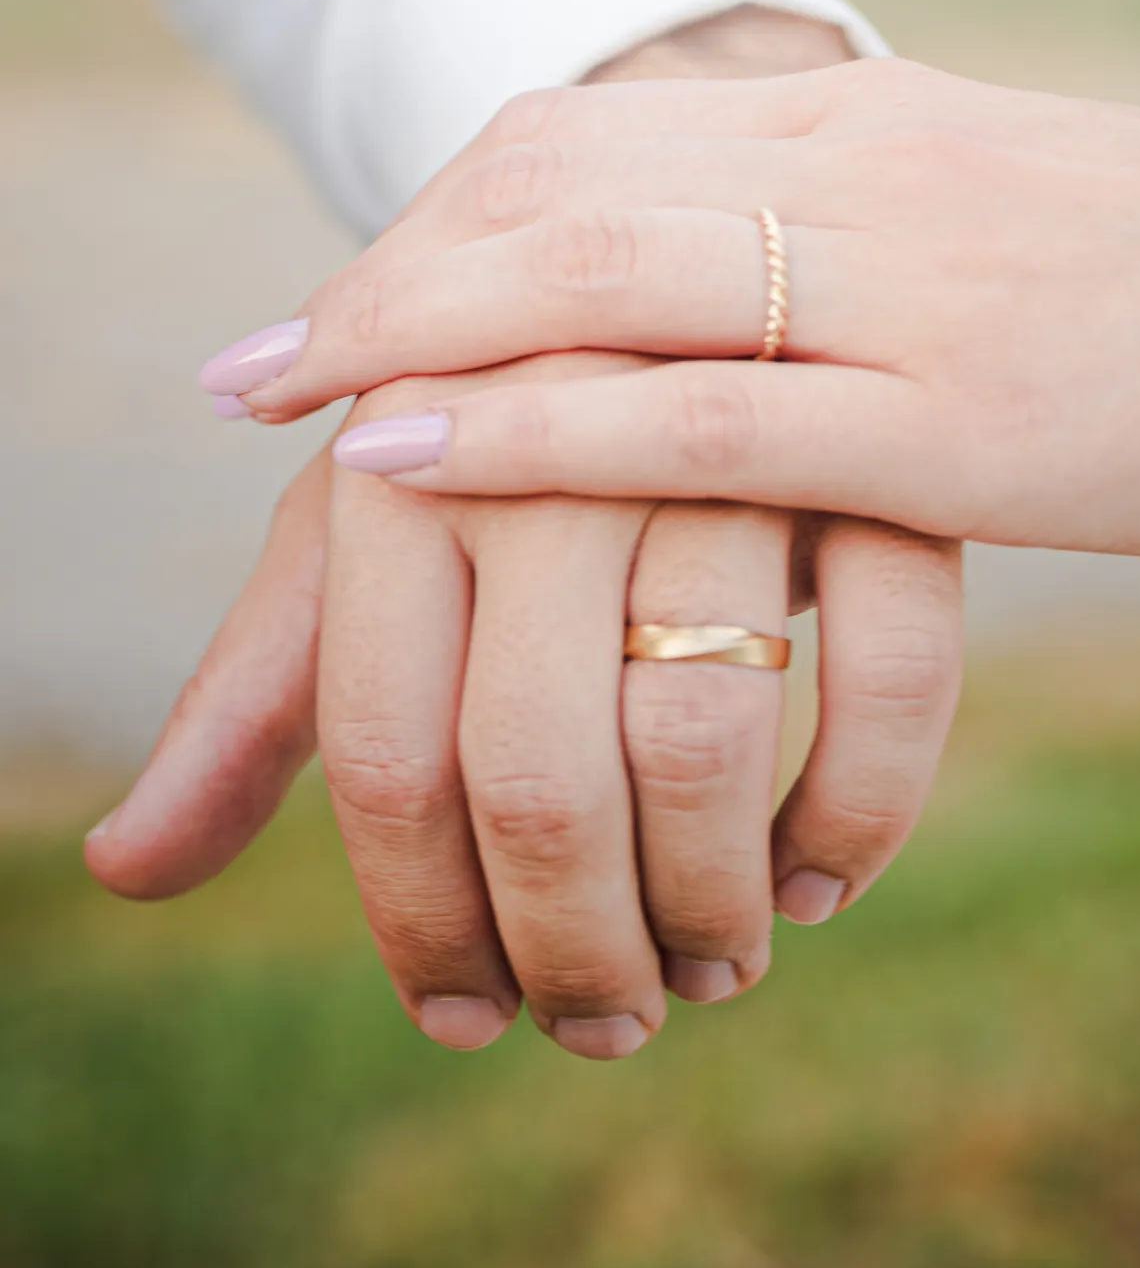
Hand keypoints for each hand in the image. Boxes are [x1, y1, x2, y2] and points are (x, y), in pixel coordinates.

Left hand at [94, 19, 963, 1057]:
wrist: (690, 242)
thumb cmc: (494, 438)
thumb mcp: (366, 540)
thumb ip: (258, 696)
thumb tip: (122, 872)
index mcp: (396, 456)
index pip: (382, 755)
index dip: (416, 923)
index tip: (461, 1019)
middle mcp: (547, 430)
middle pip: (533, 771)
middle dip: (566, 949)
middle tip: (601, 1025)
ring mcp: (726, 426)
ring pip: (705, 736)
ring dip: (706, 905)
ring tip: (707, 966)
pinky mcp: (886, 449)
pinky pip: (889, 680)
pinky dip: (857, 812)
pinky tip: (819, 884)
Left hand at [229, 58, 1139, 557]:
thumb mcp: (970, 219)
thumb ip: (827, 231)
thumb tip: (690, 295)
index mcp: (854, 122)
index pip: (583, 140)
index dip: (434, 220)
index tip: (342, 301)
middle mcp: (857, 175)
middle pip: (554, 189)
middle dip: (385, 277)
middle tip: (259, 368)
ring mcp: (902, 294)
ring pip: (599, 281)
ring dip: (415, 336)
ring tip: (288, 405)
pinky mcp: (952, 427)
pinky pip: (703, 421)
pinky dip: (539, 433)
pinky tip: (413, 454)